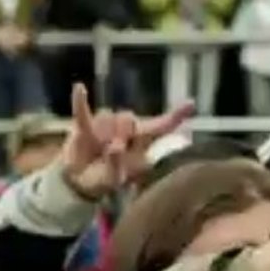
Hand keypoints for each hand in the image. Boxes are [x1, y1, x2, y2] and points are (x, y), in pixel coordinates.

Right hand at [61, 83, 194, 198]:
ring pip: (108, 116)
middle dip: (122, 133)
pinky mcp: (85, 126)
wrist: (78, 181)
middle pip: (129, 117)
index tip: (191, 104)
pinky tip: (79, 88)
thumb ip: (116, 164)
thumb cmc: (103, 179)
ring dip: (102, 133)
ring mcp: (106, 126)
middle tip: (113, 151)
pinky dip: (80, 102)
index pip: (161, 126)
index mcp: (141, 143)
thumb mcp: (113, 179)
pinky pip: (83, 112)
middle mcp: (127, 130)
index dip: (175, 115)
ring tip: (97, 150)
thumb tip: (114, 146)